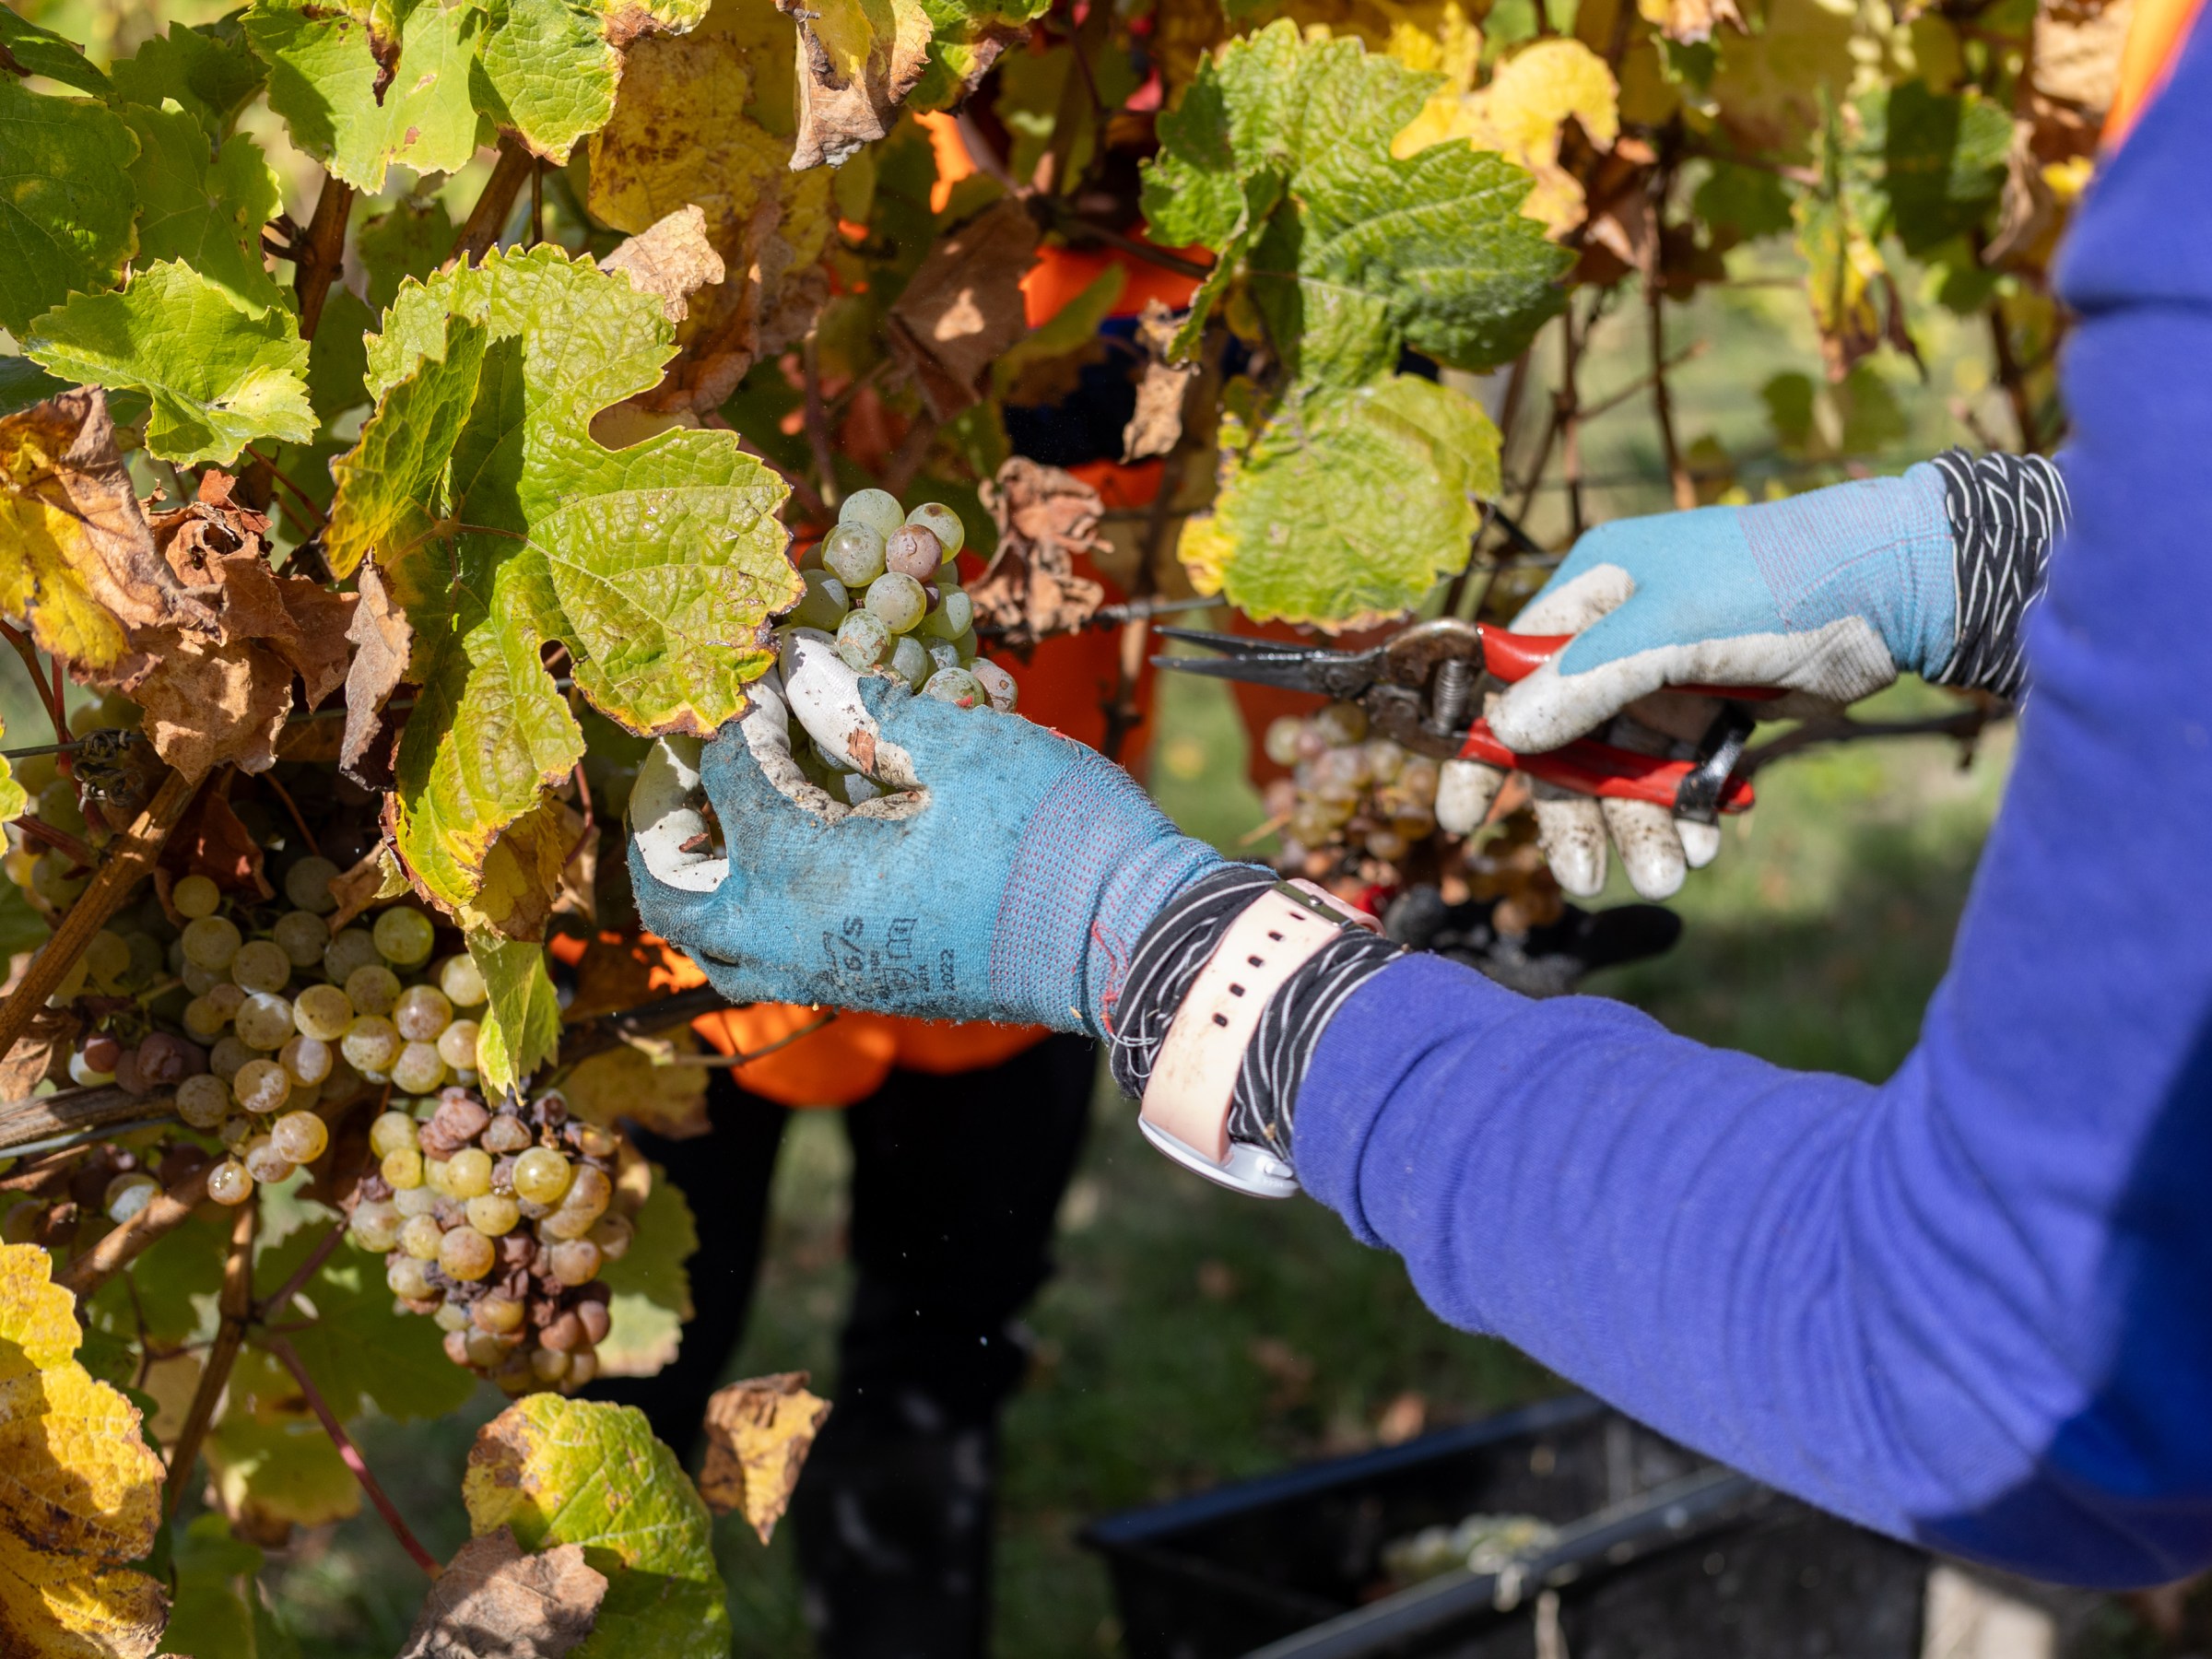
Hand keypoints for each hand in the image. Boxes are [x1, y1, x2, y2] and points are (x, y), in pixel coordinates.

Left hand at [626, 635, 1222, 1034]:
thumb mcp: (959, 745)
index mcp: (800, 869)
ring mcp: (829, 978)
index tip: (769, 673)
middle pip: (673, 899)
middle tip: (690, 770)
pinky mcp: (870, 993)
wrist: (1127, 937)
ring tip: (728, 826)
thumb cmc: (1049, 832)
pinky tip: (800, 863)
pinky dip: (757, 917)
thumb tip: (802, 668)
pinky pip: (775, 966)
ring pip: (720, 950)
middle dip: (666, 828)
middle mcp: (792, 938)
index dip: (744, 713)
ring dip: (705, 887)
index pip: (729, 778)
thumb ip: (863, 708)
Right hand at [1449, 467, 1956, 899]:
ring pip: (1624, 769)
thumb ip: (1589, 679)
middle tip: (1587, 880)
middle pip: (1566, 742)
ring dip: (1639, 827)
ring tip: (1669, 877)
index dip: (1484, 747)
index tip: (1462, 818)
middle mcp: (1619, 636)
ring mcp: (1668, 676)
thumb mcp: (1674, 627)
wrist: (1899, 586)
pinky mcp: (1716, 711)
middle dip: (1578, 813)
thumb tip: (1510, 731)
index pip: (1510, 677)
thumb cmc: (1776, 585)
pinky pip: (1678, 777)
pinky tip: (1704, 846)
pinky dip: (1685, 815)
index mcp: (1592, 593)